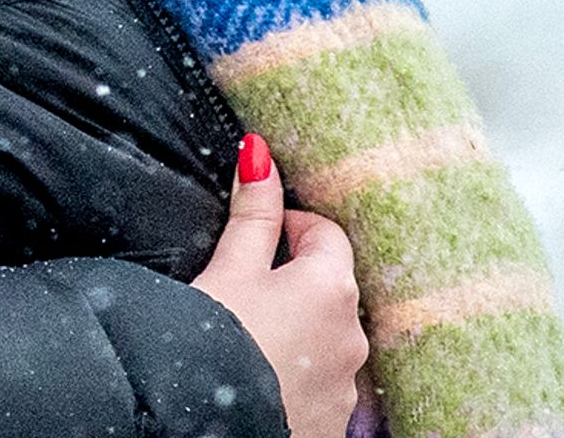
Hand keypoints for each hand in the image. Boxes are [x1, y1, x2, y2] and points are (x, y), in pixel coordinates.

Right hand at [187, 133, 371, 437]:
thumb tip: (260, 153)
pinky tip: (263, 372)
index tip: (258, 234)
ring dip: (299, 326)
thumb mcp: (229, 266)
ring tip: (250, 332)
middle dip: (294, 277)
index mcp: (332, 286)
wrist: (209, 420)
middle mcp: (353, 333)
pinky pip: (323, 379)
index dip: (290, 225)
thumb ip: (253, 212)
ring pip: (328, 335)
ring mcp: (348, 381)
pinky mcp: (335, 418)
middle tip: (245, 284)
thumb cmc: (218, 337)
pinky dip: (300, 369)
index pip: (326, 232)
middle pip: (330, 285)